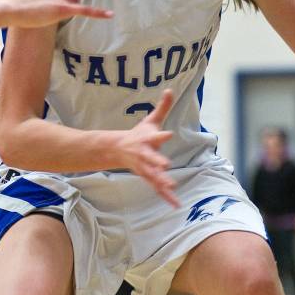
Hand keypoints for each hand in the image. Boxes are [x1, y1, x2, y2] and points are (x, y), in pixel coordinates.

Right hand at [114, 90, 178, 206]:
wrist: (119, 150)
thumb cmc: (139, 135)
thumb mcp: (150, 120)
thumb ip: (163, 107)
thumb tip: (170, 89)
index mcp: (147, 140)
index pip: (155, 136)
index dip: (161, 136)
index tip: (168, 134)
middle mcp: (145, 155)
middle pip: (151, 158)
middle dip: (157, 162)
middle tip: (165, 165)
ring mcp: (145, 167)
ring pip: (153, 175)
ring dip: (161, 181)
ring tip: (171, 186)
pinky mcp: (148, 177)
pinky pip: (158, 188)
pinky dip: (166, 196)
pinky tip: (176, 204)